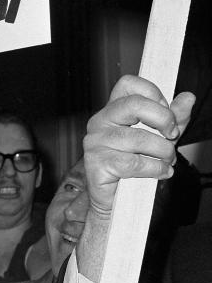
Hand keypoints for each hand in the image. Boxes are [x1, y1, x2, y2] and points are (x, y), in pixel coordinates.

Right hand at [83, 75, 195, 216]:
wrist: (116, 199)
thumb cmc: (134, 165)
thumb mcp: (159, 137)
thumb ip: (173, 118)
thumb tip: (188, 98)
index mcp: (113, 110)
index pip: (128, 84)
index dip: (153, 93)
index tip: (165, 111)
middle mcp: (100, 121)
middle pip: (134, 104)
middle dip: (163, 120)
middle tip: (171, 136)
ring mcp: (95, 142)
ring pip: (140, 138)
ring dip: (163, 153)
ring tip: (165, 161)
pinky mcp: (96, 163)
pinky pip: (135, 163)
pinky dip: (155, 169)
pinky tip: (160, 172)